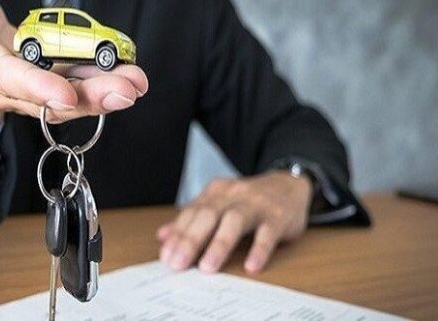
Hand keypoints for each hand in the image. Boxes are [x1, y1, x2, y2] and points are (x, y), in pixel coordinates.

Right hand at [0, 0, 147, 144]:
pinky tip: (126, 78)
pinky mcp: (45, 86)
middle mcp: (0, 83)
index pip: (1, 73)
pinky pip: (72, 91)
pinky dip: (99, 86)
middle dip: (87, 96)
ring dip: (101, 95)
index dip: (33, 85)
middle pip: (44, 98)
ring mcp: (26, 90)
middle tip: (123, 90)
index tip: (65, 92)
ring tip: (134, 84)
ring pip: (64, 101)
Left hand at [158, 171, 312, 273]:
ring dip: (219, 244)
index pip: (192, 212)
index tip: (166, 257)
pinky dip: (259, 249)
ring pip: (235, 220)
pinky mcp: (278, 216)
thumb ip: (192, 220)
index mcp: (216, 192)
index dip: (178, 234)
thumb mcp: (220, 204)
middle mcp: (234, 195)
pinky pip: (268, 233)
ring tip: (207, 267)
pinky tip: (251, 266)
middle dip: (191, 240)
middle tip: (178, 264)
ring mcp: (257, 204)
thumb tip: (163, 236)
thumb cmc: (249, 201)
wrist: (289, 184)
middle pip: (209, 215)